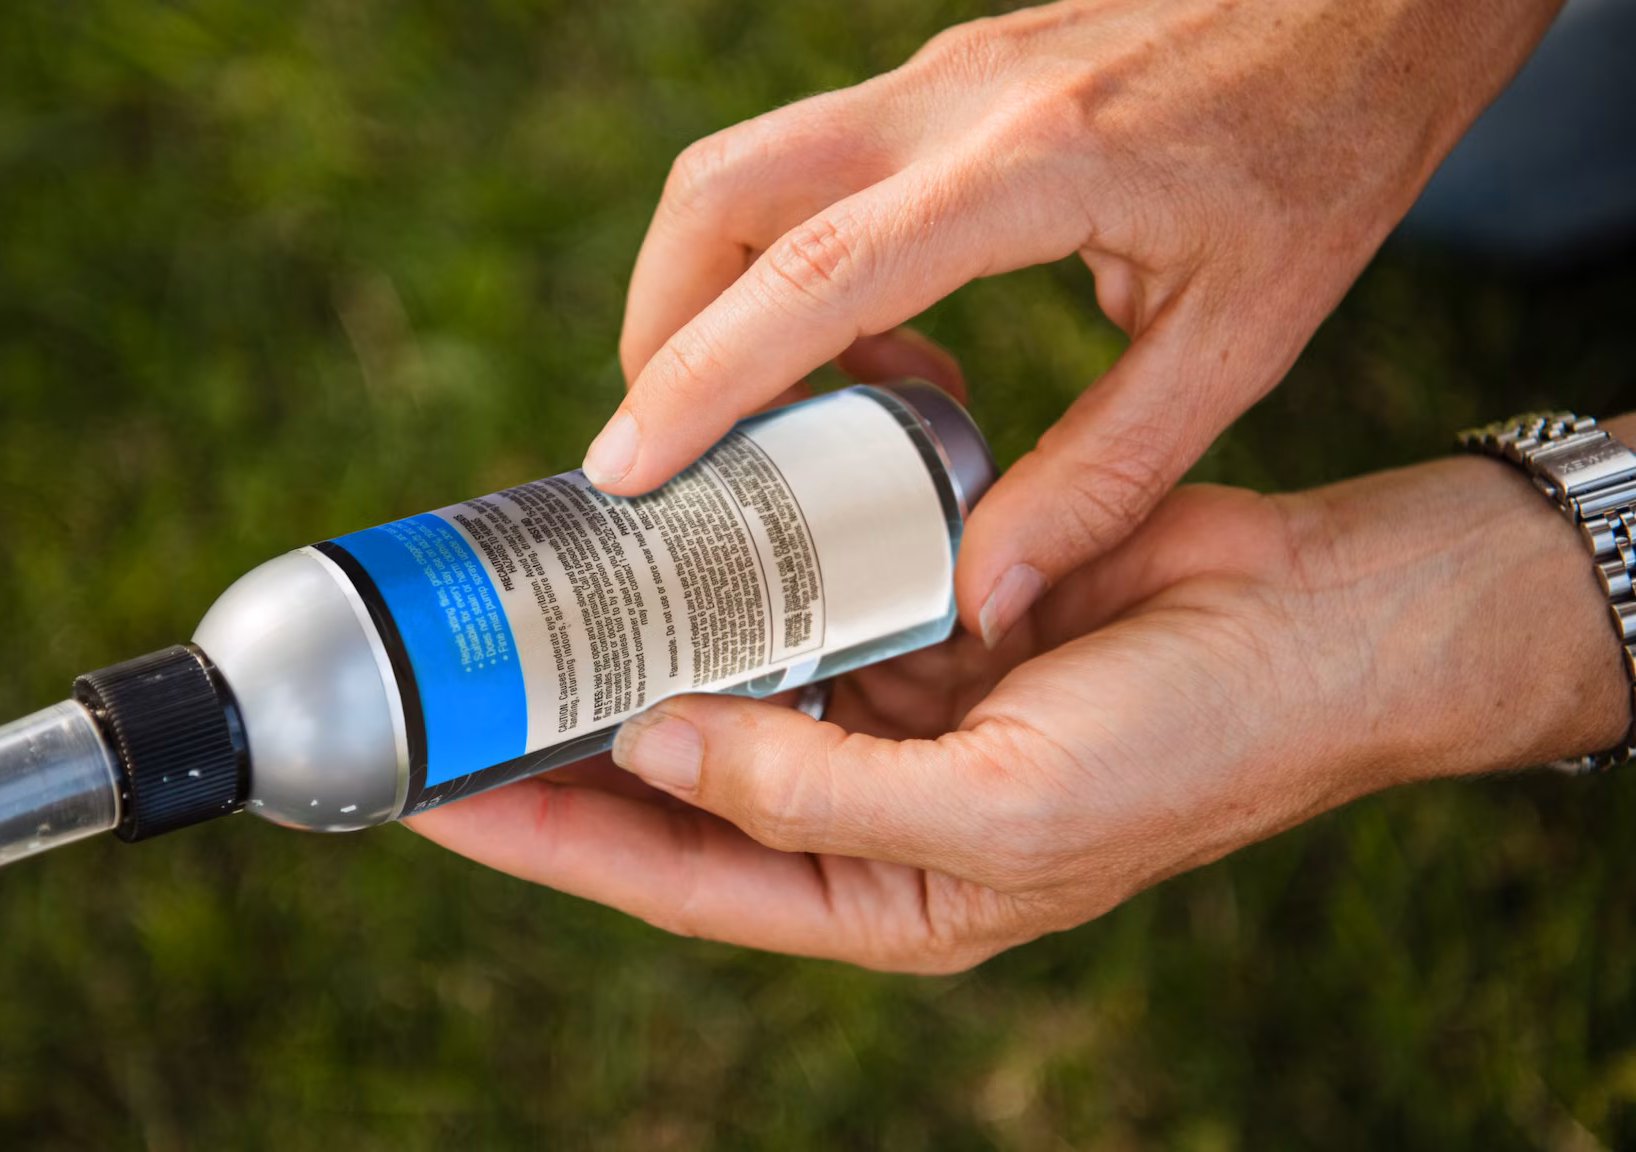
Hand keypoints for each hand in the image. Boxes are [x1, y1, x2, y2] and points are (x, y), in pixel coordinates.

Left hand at [409, 433, 1631, 971]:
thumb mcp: (1000, 814)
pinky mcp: (916, 611)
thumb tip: (652, 748)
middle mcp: (866, 808)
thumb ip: (813, 793)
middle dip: (569, 741)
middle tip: (453, 685)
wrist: (1321, 622)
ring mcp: (887, 705)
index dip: (550, 839)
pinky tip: (661, 525)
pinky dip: (733, 565)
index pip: (674, 880)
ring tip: (531, 595)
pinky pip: (796, 592)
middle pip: (676, 784)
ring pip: (722, 680)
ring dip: (638, 642)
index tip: (437, 791)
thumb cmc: (1189, 750)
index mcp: (883, 895)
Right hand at [585, 0, 1563, 645]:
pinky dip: (780, 260)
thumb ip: (1105, 475)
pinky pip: (808, 166)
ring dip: (707, 290)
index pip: (809, 278)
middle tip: (668, 449)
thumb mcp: (1240, 337)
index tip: (627, 465)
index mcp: (1024, 171)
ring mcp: (934, 78)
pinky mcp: (941, 78)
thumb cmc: (1325, 150)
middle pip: (718, 197)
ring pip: (745, 172)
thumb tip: (980, 594)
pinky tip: (860, 341)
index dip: (697, 377)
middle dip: (658, 328)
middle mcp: (949, 106)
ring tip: (758, 414)